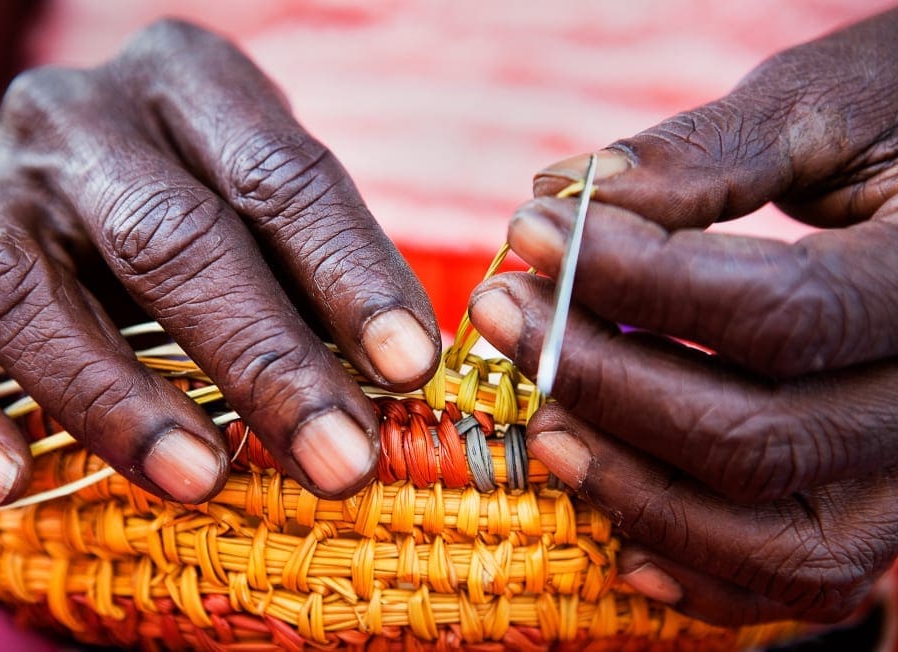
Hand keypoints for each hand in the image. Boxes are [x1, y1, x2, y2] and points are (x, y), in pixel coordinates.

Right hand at [0, 20, 439, 505]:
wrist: (30, 181)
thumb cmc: (180, 198)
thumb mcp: (251, 197)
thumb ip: (308, 267)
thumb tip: (391, 379)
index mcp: (183, 82)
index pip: (280, 176)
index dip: (350, 274)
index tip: (407, 369)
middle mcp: (72, 121)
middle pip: (167, 237)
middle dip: (263, 360)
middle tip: (338, 457)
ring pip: (28, 295)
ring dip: (118, 400)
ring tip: (202, 479)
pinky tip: (7, 480)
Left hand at [470, 9, 897, 625]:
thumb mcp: (828, 107)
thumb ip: (708, 154)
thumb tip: (568, 193)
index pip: (779, 312)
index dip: (636, 280)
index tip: (531, 231)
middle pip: (758, 437)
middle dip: (602, 379)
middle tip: (500, 312)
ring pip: (777, 540)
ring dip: (634, 489)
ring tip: (540, 421)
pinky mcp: (884, 514)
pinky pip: (803, 585)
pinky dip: (702, 574)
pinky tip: (617, 536)